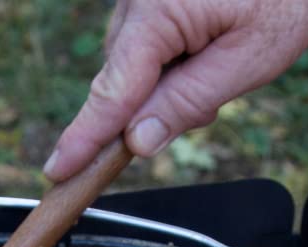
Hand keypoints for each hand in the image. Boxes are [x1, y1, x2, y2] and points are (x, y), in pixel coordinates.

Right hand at [44, 0, 307, 180]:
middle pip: (121, 80)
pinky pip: (145, 43)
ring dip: (165, 83)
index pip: (112, 90)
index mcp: (157, 11)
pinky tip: (207, 48)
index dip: (86, 136)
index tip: (59, 170)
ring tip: (219, 62)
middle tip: (211, 103)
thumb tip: (137, 142)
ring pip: (133, 64)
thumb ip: (188, 102)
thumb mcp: (249, 59)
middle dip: (153, 107)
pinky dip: (170, 60)